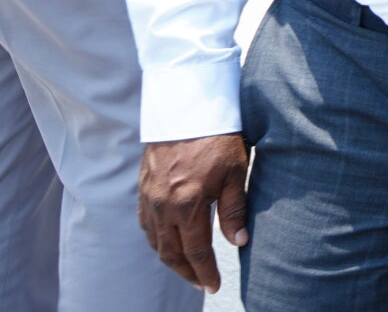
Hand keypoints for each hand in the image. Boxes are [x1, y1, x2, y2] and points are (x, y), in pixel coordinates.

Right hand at [138, 133, 249, 290]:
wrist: (188, 107)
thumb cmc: (219, 136)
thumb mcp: (236, 172)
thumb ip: (235, 210)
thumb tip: (238, 242)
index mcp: (188, 205)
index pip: (196, 251)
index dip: (205, 272)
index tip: (213, 286)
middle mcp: (163, 206)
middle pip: (171, 252)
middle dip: (186, 272)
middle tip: (201, 283)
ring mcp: (149, 198)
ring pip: (155, 241)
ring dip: (170, 258)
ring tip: (187, 268)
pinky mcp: (143, 188)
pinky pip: (145, 224)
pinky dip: (156, 239)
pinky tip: (166, 242)